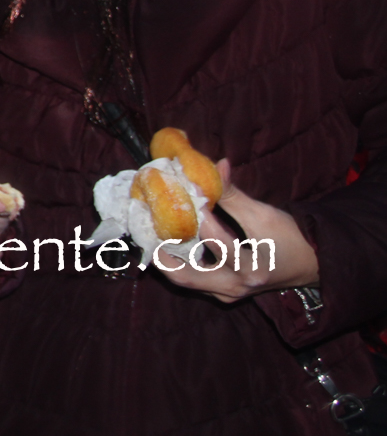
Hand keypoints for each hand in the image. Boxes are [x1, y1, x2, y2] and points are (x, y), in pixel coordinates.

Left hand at [153, 159, 319, 300]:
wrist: (312, 266)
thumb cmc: (291, 239)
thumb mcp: (264, 215)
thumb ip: (234, 194)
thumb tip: (217, 165)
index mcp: (250, 270)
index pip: (216, 241)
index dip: (199, 214)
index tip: (186, 192)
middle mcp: (235, 287)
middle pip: (186, 277)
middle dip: (162, 253)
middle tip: (146, 229)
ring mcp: (229, 294)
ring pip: (187, 281)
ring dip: (168, 259)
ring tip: (152, 235)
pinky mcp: (225, 292)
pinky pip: (197, 280)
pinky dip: (181, 263)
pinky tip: (170, 243)